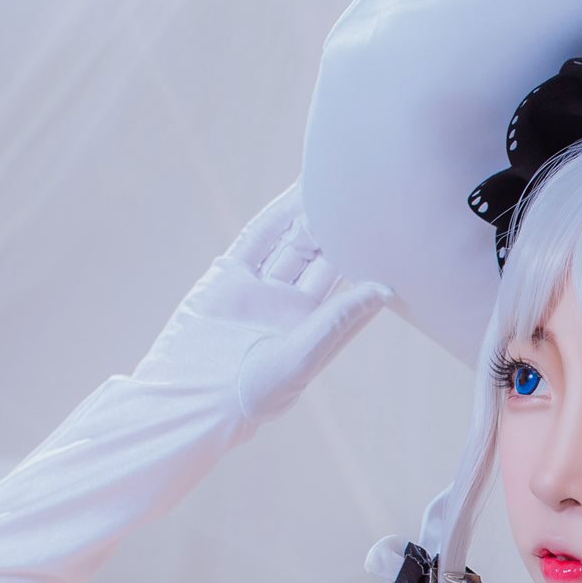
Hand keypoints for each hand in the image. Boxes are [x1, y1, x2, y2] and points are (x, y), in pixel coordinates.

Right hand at [132, 179, 391, 426]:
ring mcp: (260, 290)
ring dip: (311, 215)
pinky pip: (256, 240)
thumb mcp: (300, 359)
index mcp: (316, 329)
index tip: (392, 230)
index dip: (368, 257)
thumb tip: (385, 291)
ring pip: (292, 243)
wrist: (189, 400)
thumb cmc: (250, 395)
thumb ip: (337, 322)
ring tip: (334, 183)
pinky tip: (294, 195)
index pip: (350, 285)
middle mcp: (291, 306)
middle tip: (366, 195)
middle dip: (341, 228)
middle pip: (323, 258)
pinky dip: (276, 217)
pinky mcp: (229, 278)